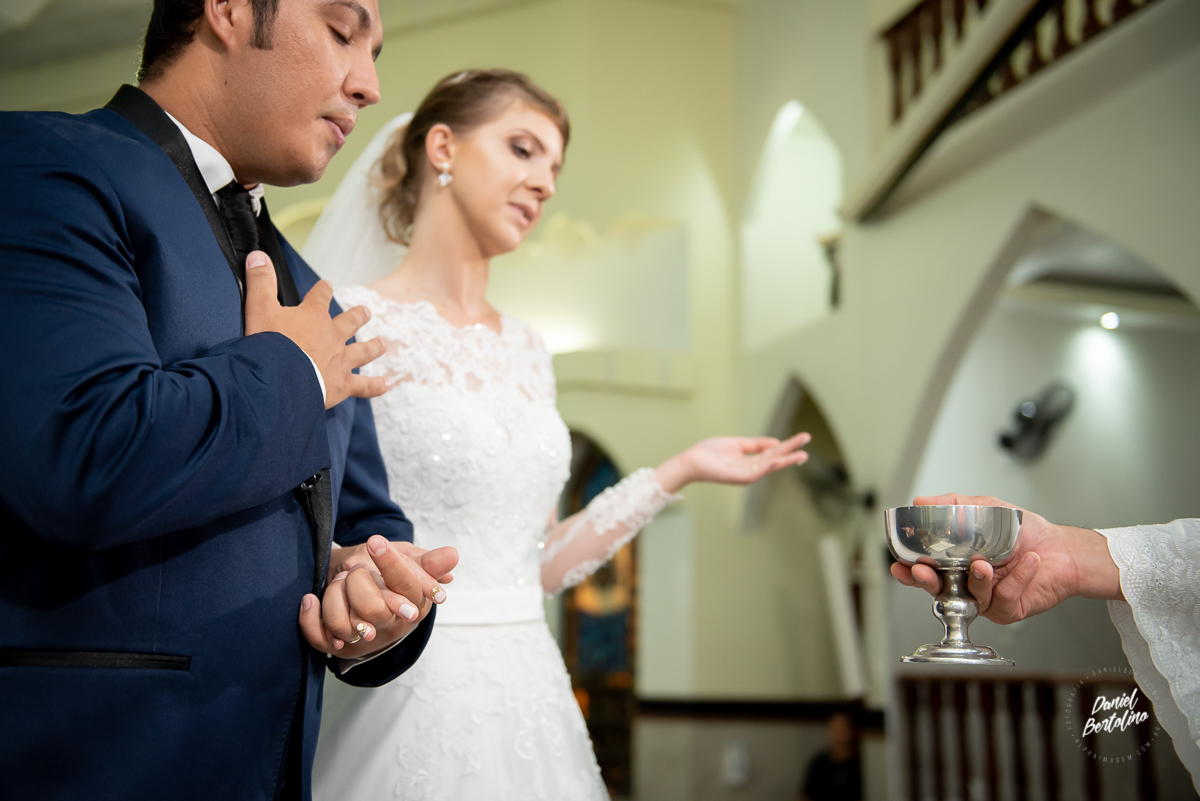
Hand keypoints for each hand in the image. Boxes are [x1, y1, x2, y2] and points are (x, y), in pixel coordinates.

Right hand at [243, 251, 390, 408]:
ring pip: (362, 351)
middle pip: (349, 322)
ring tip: (383, 343)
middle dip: (357, 316)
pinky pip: (364, 385)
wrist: (279, 379)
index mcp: (313, 316)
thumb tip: (257, 255)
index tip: (326, 285)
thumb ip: (260, 282)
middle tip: (366, 312)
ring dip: (373, 347)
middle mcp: (332, 336)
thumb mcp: (259, 308)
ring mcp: (340, 360)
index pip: (320, 296)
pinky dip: (376, 385)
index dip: (322, 290)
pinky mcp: (342, 384)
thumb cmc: (268, 344)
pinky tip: (387, 384)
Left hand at [298, 535, 457, 657]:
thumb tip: (452, 555)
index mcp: (414, 605)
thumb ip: (428, 562)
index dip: (391, 564)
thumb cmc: (391, 582)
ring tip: (337, 581)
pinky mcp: (339, 647)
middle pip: (374, 608)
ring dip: (334, 596)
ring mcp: (365, 639)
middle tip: (353, 567)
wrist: (366, 604)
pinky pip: (319, 638)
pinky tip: (310, 599)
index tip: (376, 540)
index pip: (407, 585)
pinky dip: (311, 618)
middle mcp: (391, 625)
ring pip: (343, 624)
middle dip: (357, 581)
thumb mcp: (412, 566)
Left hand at [655, 433, 810, 493]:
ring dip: (785, 461)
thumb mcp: (737, 444)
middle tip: (808, 446)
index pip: (774, 453)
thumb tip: (776, 443)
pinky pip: (755, 472)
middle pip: (776, 460)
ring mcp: (745, 475)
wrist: (691, 461)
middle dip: (792, 453)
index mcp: (751, 461)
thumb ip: (756, 444)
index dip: (789, 446)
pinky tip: (778, 460)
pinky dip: (767, 467)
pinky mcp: (737, 478)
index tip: (804, 437)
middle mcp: (751, 470)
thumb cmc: (710, 452)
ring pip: (769, 467)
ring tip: (800, 454)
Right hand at [889, 493, 1122, 623]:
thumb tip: (921, 501)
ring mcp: (986, 599)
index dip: (909, 571)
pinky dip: (1016, 579)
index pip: (926, 570)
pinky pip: (1003, 598)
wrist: (1061, 548)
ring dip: (977, 579)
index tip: (900, 565)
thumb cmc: (1024, 532)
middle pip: (938, 591)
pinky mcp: (1007, 610)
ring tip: (986, 564)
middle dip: (928, 583)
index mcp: (956, 562)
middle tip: (926, 572)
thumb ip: (952, 505)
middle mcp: (967, 583)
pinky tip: (1029, 562)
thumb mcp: (985, 509)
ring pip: (971, 596)